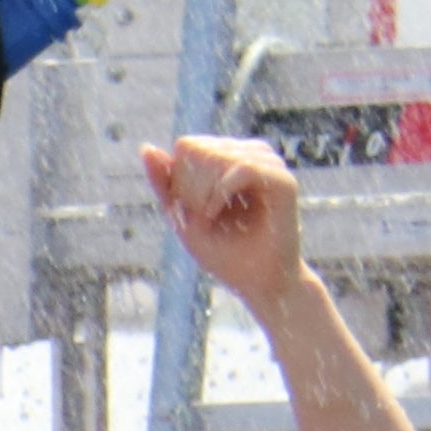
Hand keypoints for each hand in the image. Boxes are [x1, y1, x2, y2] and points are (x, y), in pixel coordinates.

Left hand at [143, 134, 308, 305]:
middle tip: (201, 217)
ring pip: (219, 155)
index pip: (188, 146)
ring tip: (209, 218)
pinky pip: (243, 168)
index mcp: (231, 159)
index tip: (189, 210)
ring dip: (203, 192)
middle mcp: (252, 155)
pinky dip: (220, 193)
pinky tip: (214, 213)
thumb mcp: (182, 217)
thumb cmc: (223, 254)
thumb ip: (165, 184)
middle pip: (199, 149)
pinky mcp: (284, 182)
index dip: (178, 177)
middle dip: (189, 187)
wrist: (260, 285)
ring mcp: (270, 166)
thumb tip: (146, 148)